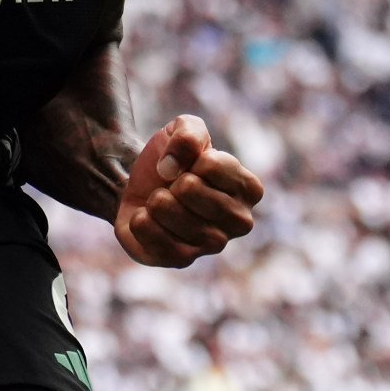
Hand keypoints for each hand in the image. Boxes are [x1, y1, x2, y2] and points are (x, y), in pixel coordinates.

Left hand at [114, 114, 262, 267]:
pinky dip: (141, 222)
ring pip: (170, 213)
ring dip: (155, 200)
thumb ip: (188, 133)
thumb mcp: (183, 129)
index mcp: (249, 189)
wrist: (140, 187)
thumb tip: (171, 168)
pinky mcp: (183, 260)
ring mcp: (213, 245)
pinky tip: (147, 218)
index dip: (190, 157)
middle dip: (171, 180)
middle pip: (189, 189)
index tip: (192, 164)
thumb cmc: (173, 160)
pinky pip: (155, 239)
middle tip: (174, 185)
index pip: (212, 165)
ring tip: (160, 200)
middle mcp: (239, 221)